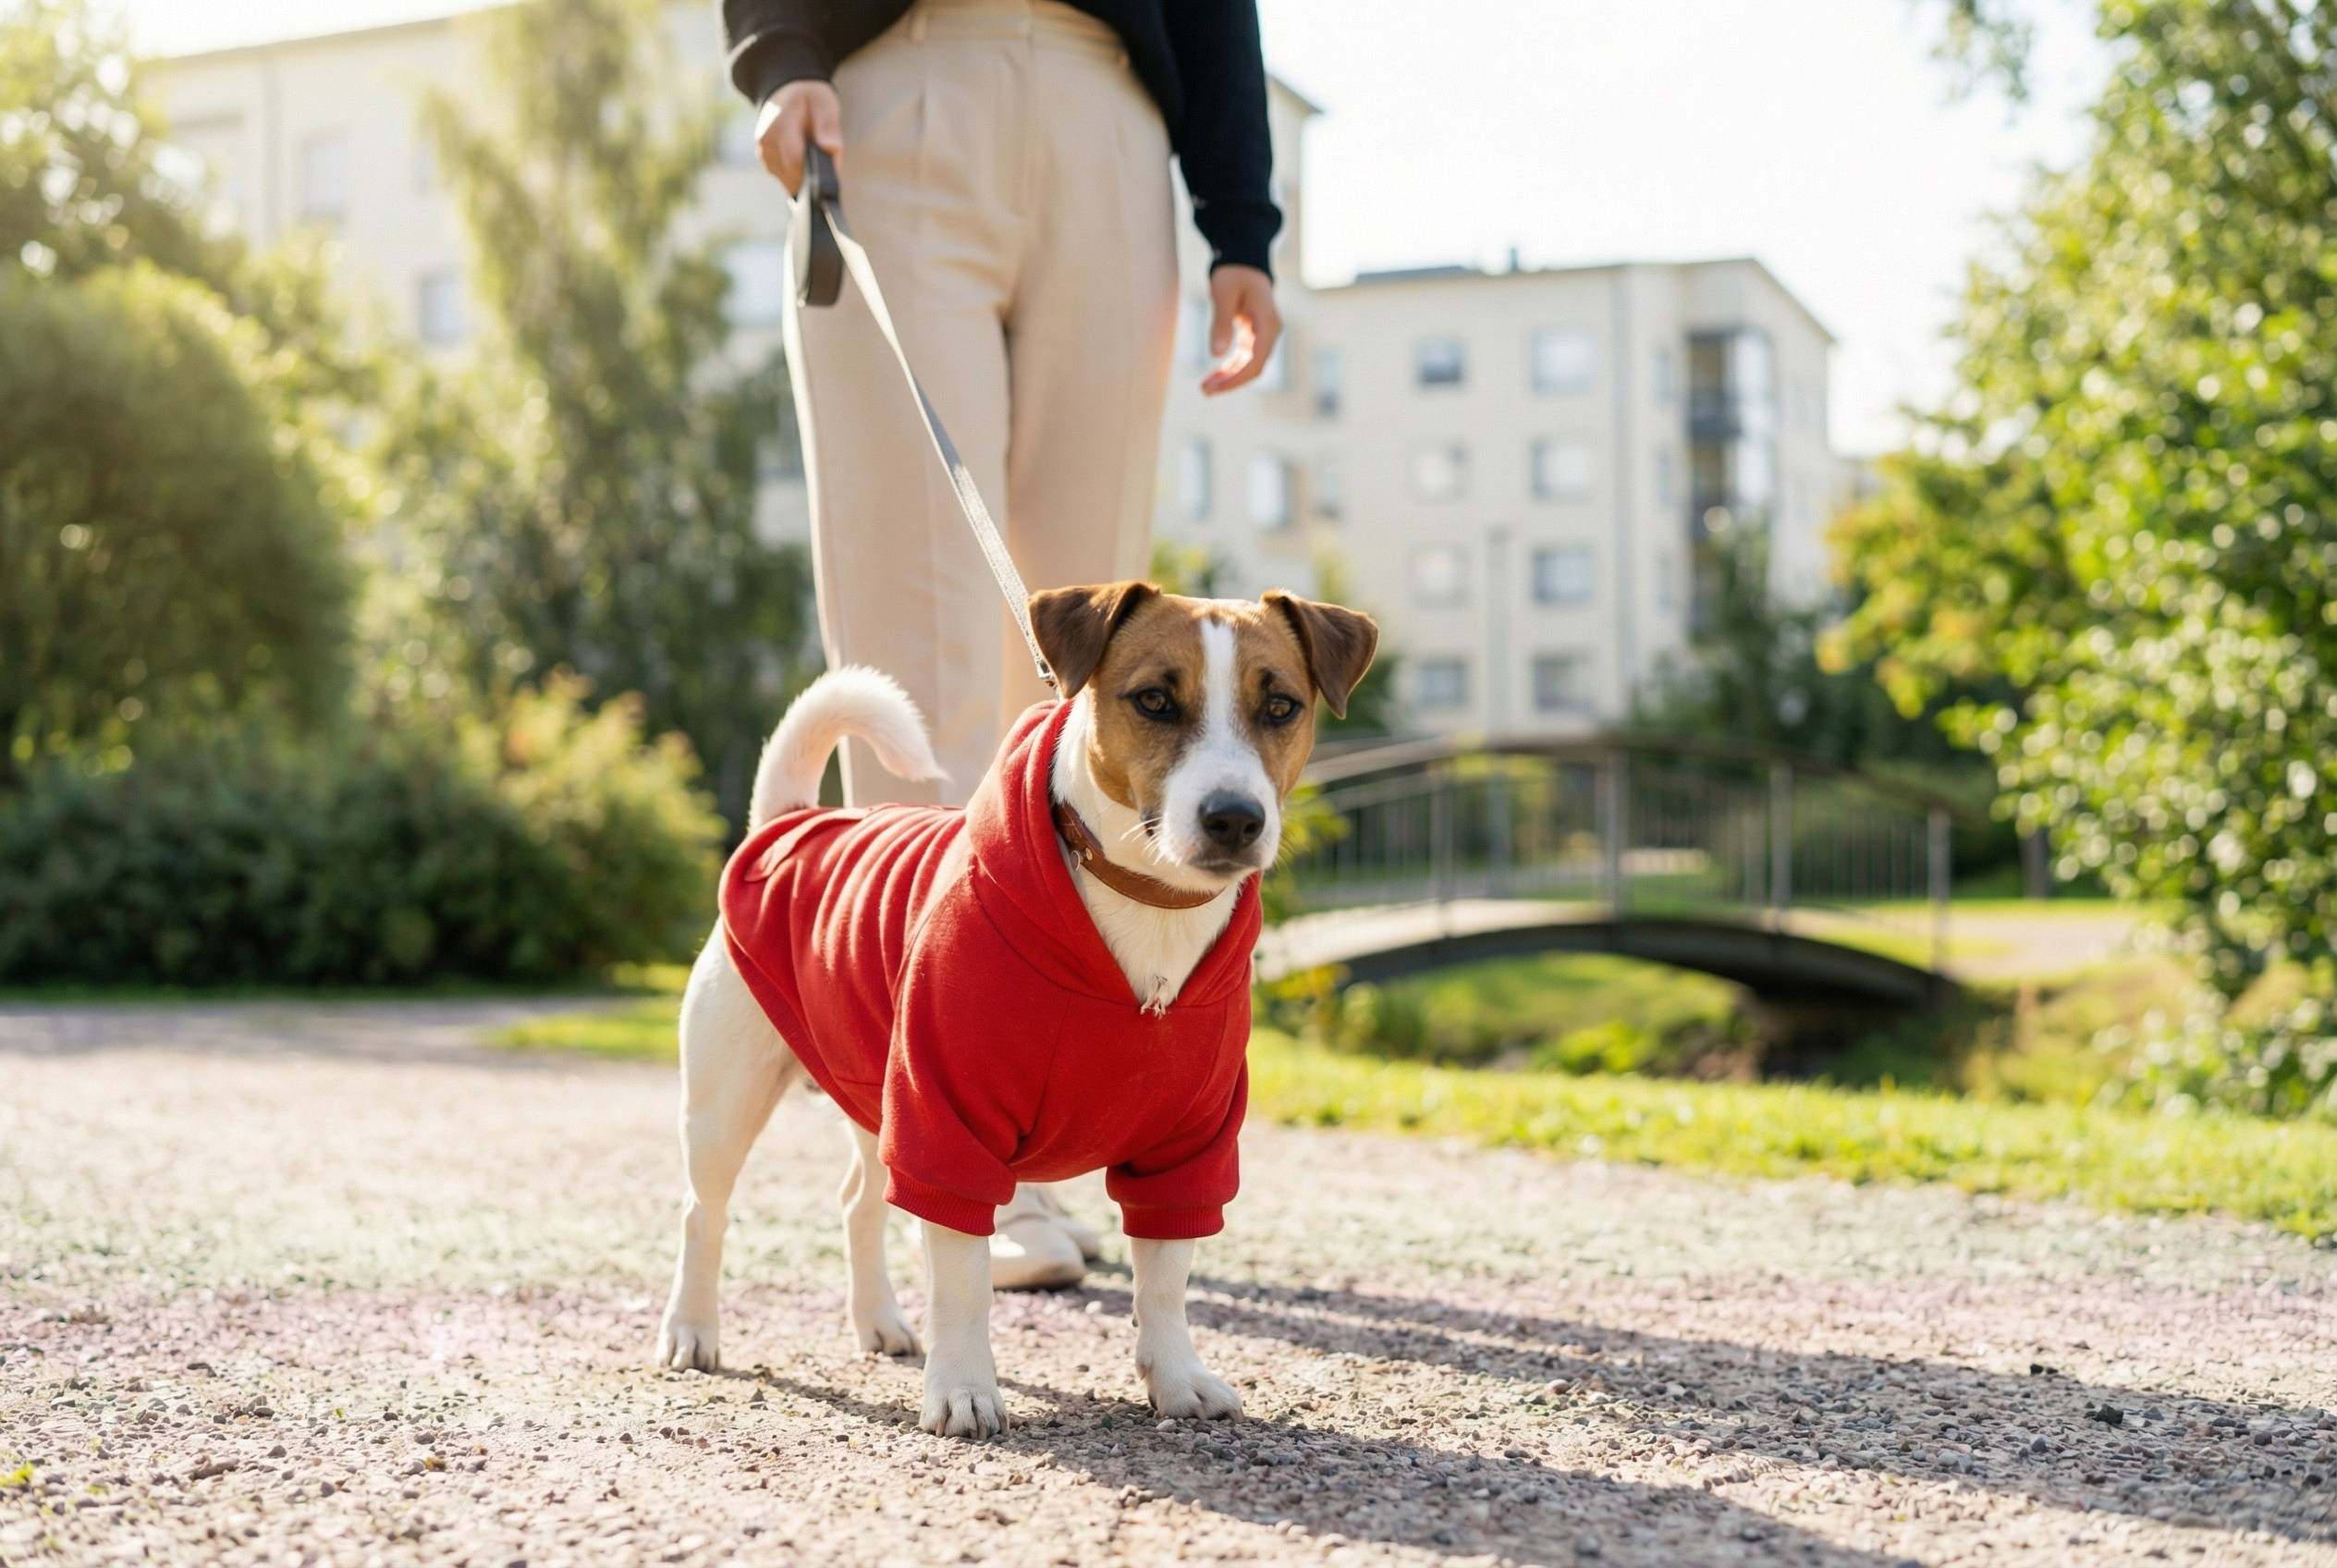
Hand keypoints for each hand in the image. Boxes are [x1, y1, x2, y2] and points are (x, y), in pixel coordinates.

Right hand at [755, 79, 842, 194]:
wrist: (786, 94)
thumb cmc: (808, 99)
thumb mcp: (824, 103)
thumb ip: (828, 126)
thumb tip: (831, 148)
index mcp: (779, 127)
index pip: (797, 164)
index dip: (818, 171)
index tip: (831, 166)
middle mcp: (766, 143)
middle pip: (795, 176)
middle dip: (815, 172)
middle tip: (824, 152)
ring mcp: (764, 154)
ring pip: (791, 181)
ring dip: (806, 173)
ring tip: (811, 150)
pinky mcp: (766, 163)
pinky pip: (787, 179)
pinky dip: (798, 173)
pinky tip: (803, 156)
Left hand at [1202, 264, 1281, 395]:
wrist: (1243, 260)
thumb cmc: (1233, 273)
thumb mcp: (1223, 295)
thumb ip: (1221, 323)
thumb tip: (1216, 355)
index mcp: (1267, 323)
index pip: (1256, 360)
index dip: (1237, 378)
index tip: (1216, 387)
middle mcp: (1270, 332)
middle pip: (1254, 367)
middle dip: (1231, 382)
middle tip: (1205, 391)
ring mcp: (1264, 335)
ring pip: (1249, 365)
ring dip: (1229, 378)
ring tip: (1206, 387)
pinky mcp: (1255, 335)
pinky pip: (1245, 358)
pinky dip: (1230, 368)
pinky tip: (1214, 376)